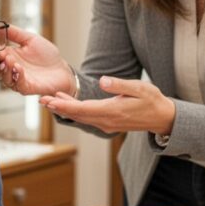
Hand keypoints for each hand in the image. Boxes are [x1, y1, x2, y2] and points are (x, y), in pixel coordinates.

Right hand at [0, 25, 73, 95]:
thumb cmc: (47, 55)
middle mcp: (12, 68)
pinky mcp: (26, 87)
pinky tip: (20, 68)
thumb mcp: (31, 39)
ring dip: (6, 69)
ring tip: (11, 60)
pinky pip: (18, 84)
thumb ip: (14, 33)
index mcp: (11, 55)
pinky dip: (18, 76)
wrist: (62, 69)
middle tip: (2, 54)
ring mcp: (18, 79)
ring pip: (5, 77)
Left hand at [40, 76, 175, 134]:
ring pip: (81, 117)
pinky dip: (74, 111)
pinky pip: (87, 118)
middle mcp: (106, 121)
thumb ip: (119, 84)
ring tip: (49, 100)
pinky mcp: (108, 123)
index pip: (82, 109)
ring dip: (65, 109)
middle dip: (59, 107)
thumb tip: (102, 80)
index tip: (50, 100)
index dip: (64, 105)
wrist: (163, 118)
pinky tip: (67, 104)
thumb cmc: (152, 100)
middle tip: (41, 100)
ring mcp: (107, 124)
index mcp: (112, 111)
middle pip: (77, 115)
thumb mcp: (139, 87)